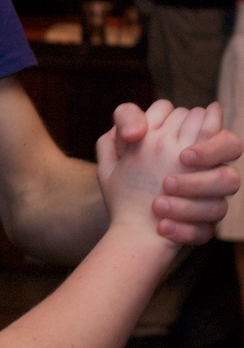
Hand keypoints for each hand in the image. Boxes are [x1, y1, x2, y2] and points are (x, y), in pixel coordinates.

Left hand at [109, 99, 240, 242]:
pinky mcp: (204, 226)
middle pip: (232, 145)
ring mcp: (209, 195)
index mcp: (188, 141)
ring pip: (229, 183)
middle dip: (209, 158)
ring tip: (158, 205)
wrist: (125, 227)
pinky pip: (206, 228)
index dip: (204, 131)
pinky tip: (162, 227)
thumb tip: (137, 131)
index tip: (181, 157)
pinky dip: (184, 228)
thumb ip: (125, 119)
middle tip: (170, 179)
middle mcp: (206, 165)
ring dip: (193, 198)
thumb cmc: (123, 179)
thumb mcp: (114, 148)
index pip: (210, 119)